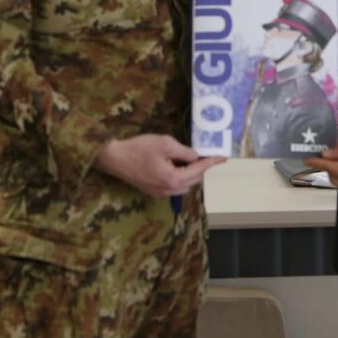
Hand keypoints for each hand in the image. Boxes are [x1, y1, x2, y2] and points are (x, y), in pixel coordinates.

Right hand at [94, 134, 225, 197]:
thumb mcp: (164, 144)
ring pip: (184, 185)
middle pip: (193, 180)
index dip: (211, 162)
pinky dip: (180, 176)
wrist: (114, 158)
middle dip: (201, 168)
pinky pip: (173, 186)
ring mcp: (160, 193)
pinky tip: (176, 165)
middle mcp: (169, 190)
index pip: (199, 170)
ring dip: (190, 173)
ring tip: (191, 158)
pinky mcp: (152, 191)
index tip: (224, 157)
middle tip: (207, 154)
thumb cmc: (138, 149)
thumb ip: (184, 151)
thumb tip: (195, 157)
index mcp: (173, 179)